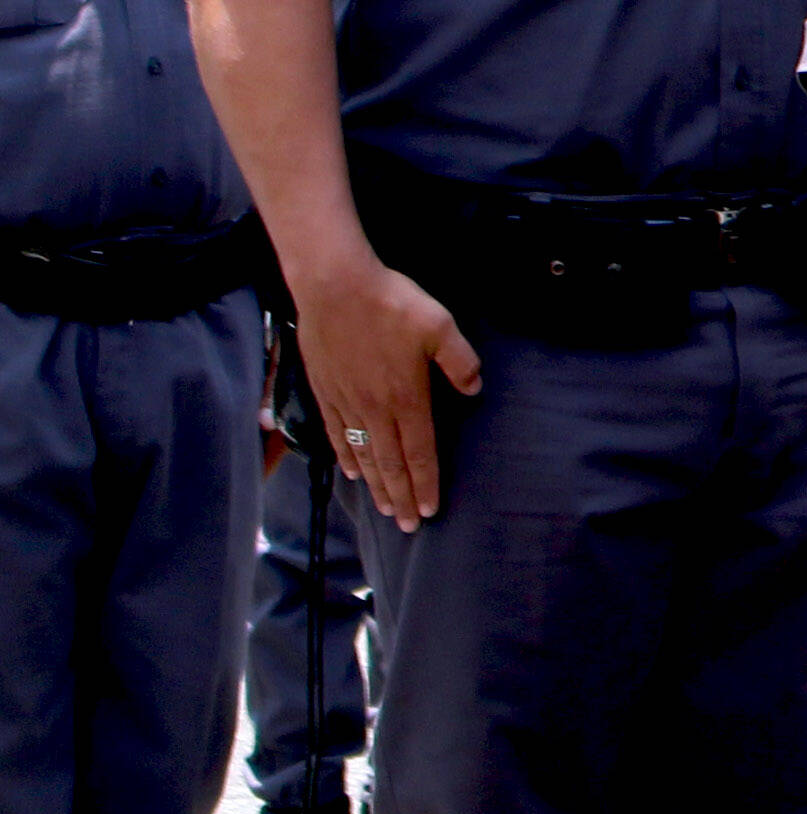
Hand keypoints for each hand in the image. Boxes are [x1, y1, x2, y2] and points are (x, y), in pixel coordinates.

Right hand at [292, 259, 479, 532]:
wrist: (334, 287)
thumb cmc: (391, 303)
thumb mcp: (439, 325)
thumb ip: (459, 360)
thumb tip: (475, 390)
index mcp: (406, 397)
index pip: (420, 453)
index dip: (426, 484)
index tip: (431, 510)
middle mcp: (374, 408)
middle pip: (391, 464)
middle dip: (403, 497)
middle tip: (410, 526)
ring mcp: (347, 402)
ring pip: (364, 455)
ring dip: (377, 486)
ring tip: (386, 510)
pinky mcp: (325, 391)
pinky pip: (337, 434)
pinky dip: (347, 458)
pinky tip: (354, 473)